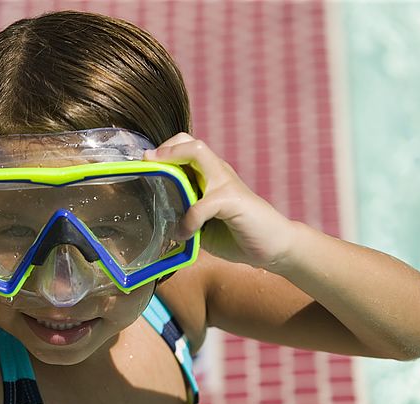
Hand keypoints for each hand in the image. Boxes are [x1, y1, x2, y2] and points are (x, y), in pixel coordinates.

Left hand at [143, 133, 297, 268]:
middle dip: (165, 150)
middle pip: (190, 141)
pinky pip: (202, 203)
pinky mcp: (233, 200)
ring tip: (159, 191)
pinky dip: (188, 219)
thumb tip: (158, 218)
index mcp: (210, 176)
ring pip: (197, 154)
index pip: (186, 147)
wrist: (275, 247)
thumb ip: (184, 215)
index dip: (164, 151)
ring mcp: (226, 182)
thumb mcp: (203, 225)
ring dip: (172, 168)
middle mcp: (218, 172)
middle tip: (148, 164)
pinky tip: (184, 234)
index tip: (144, 163)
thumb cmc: (238, 234)